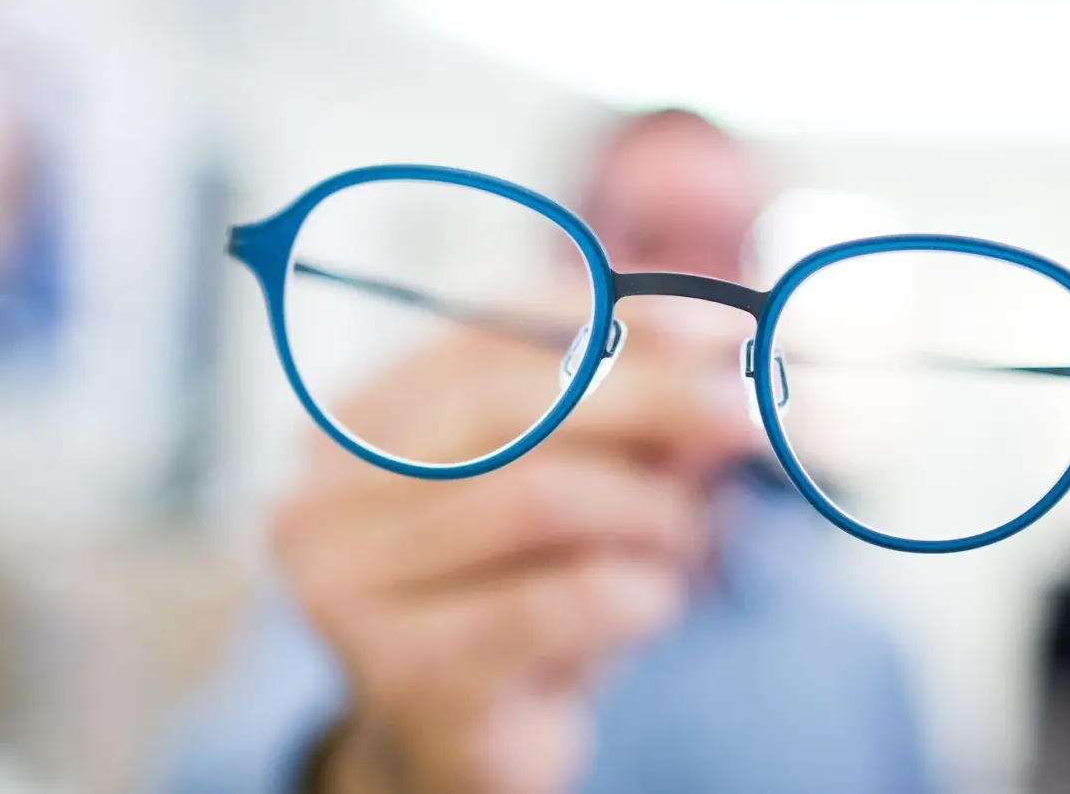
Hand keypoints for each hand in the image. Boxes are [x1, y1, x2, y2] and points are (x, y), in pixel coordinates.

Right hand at [275, 301, 754, 793]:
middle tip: (748, 415)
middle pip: (508, 407)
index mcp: (351, 427)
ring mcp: (351, 592)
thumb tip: (722, 351)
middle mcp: (321, 499)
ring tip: (684, 538)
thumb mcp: (574, 487)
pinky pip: (560, 601)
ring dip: (646, 510)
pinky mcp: (411, 678)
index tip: (717, 326)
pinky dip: (639, 590)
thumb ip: (632, 417)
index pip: (483, 329)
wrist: (458, 749)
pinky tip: (652, 601)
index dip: (607, 319)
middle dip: (652, 400)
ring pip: (537, 497)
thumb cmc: (514, 597)